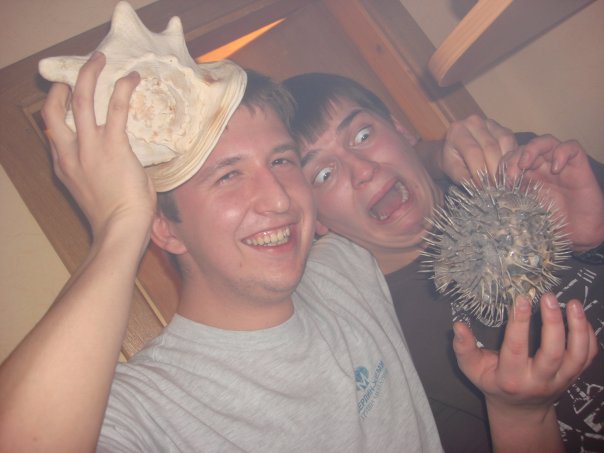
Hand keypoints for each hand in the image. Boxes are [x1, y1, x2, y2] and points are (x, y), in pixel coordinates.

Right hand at [41, 51, 155, 238]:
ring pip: (82, 101)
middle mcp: (70, 153)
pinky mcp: (113, 146)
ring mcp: (90, 148)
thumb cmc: (116, 218)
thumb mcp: (96, 192)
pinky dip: (123, 89)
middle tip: (77, 72)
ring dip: (89, 76)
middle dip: (64, 87)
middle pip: (54, 110)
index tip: (69, 99)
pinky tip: (132, 78)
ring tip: (99, 59)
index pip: (53, 132)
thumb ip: (100, 171)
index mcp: (64, 166)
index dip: (58, 111)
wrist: (121, 230)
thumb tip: (123, 163)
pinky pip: (117, 109)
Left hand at [441, 115, 516, 183]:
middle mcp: (474, 122)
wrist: (455, 149)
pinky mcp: (503, 128)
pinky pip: (512, 142)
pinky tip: (508, 170)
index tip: (484, 187)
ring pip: (504, 143)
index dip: (481, 171)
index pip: (473, 152)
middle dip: (494, 170)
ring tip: (502, 181)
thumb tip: (480, 185)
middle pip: (490, 147)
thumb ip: (464, 177)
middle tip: (496, 187)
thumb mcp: (452, 170)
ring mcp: (490, 123)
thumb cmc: (452, 161)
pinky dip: (511, 158)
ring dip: (505, 165)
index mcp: (458, 131)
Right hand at [454, 293, 596, 419]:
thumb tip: (458, 325)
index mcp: (511, 378)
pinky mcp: (574, 376)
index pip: (516, 349)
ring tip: (573, 303)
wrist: (521, 408)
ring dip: (578, 328)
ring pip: (577, 356)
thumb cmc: (493, 382)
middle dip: (553, 323)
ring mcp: (560, 380)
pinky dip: (588, 336)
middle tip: (548, 296)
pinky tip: (580, 317)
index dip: (519, 323)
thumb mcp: (472, 369)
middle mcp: (538, 381)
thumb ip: (464, 347)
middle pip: (552, 354)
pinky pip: (588, 357)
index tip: (521, 299)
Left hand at [502, 136, 603, 250]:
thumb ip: (509, 199)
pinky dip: (561, 152)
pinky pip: (571, 147)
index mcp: (526, 176)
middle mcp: (541, 167)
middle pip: (524, 148)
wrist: (579, 233)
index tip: (496, 183)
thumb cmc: (551, 223)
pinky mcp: (579, 166)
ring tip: (524, 165)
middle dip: (512, 159)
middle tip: (509, 177)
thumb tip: (487, 196)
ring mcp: (560, 165)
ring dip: (531, 150)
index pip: (510, 158)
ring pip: (545, 141)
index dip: (501, 166)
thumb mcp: (522, 210)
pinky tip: (555, 168)